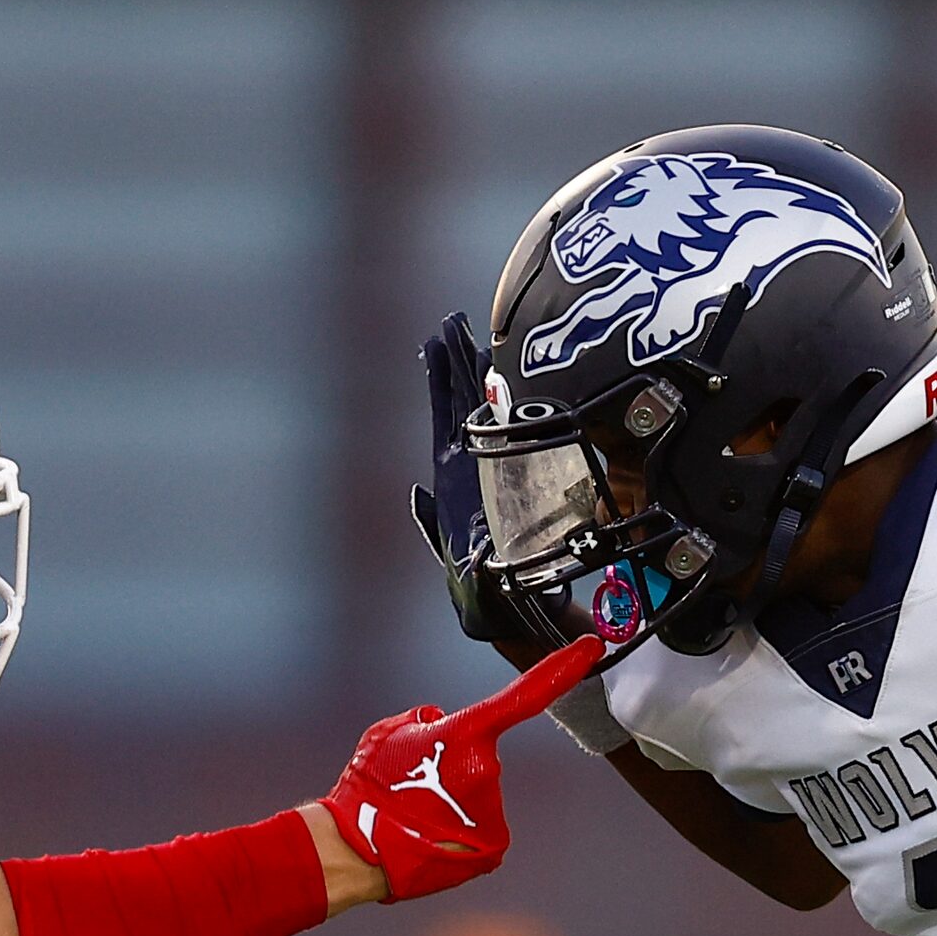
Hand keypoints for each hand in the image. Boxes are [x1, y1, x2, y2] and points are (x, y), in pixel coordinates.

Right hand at [318, 636, 603, 898]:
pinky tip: (430, 836)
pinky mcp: (494, 846)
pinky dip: (458, 833)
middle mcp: (488, 769)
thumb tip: (440, 724)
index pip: (525, 695)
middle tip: (415, 787)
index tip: (591, 648)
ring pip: (477, 797)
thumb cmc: (368, 789)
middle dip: (453, 769)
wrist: (356, 851)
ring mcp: (494, 810)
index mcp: (466, 734)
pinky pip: (479, 829)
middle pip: (479, 759)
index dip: (562, 668)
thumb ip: (424, 722)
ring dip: (453, 803)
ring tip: (416, 815)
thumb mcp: (388, 733)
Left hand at [412, 312, 523, 645]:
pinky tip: (497, 375)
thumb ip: (442, 534)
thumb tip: (423, 498)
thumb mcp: (463, 567)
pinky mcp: (509, 477)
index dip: (444, 381)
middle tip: (450, 321)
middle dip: (455, 363)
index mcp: (454, 482)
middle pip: (459, 404)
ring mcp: (487, 470)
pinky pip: (503, 432)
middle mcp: (468, 470)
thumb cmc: (488, 597)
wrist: (514, 614)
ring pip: (477, 411)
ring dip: (471, 372)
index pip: (447, 419)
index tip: (438, 343)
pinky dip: (499, 400)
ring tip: (464, 332)